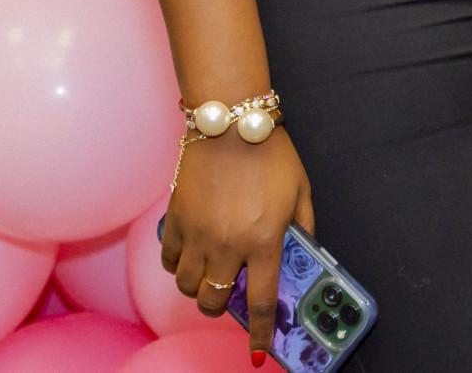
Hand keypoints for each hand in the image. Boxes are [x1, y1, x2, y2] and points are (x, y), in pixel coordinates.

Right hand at [161, 128, 314, 363]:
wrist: (232, 121)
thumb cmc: (272, 153)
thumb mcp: (301, 191)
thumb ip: (303, 227)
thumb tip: (303, 254)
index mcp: (264, 241)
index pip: (261, 303)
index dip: (260, 334)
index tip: (258, 352)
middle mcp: (228, 245)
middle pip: (213, 301)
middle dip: (219, 307)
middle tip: (227, 293)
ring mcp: (198, 234)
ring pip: (186, 286)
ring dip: (197, 287)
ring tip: (208, 272)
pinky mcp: (176, 220)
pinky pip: (168, 259)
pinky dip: (176, 264)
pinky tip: (189, 252)